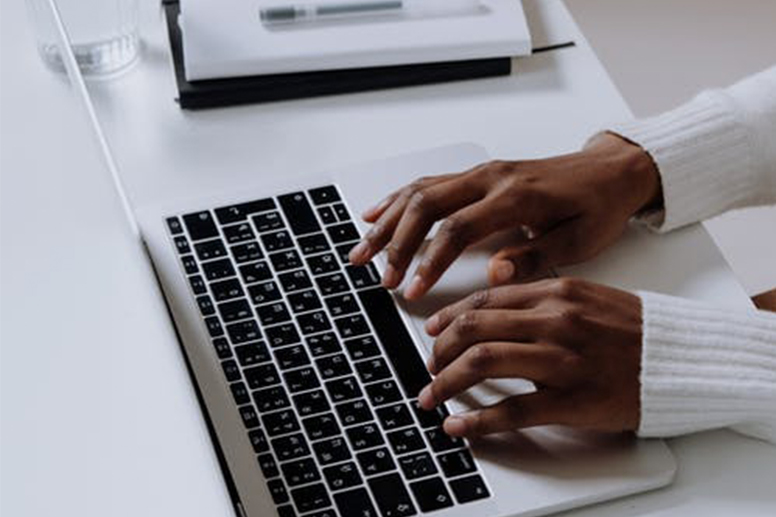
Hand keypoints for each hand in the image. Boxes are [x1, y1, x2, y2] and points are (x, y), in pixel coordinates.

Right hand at [349, 133, 660, 299]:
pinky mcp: (478, 174)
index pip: (458, 228)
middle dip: (397, 243)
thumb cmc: (597, 208)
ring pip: (421, 190)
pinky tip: (377, 213)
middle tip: (381, 276)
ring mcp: (482, 172)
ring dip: (388, 221)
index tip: (413, 290)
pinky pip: (429, 182)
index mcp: (516, 197)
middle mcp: (492, 178)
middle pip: (427, 205)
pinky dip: (399, 198)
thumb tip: (494, 273)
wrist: (610, 172)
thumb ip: (535, 257)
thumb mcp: (579, 241)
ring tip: (362, 249)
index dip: (429, 260)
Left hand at [417, 278, 641, 436]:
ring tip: (433, 395)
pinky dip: (478, 420)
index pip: (484, 300)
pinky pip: (512, 410)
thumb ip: (540, 299)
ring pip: (483, 363)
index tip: (432, 331)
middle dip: (440, 351)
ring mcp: (562, 360)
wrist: (682, 360)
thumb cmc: (633, 331)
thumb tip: (493, 309)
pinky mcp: (572, 400)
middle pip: (474, 329)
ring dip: (447, 381)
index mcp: (555, 292)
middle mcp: (554, 320)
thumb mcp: (585, 297)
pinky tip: (459, 426)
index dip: (449, 318)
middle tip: (430, 366)